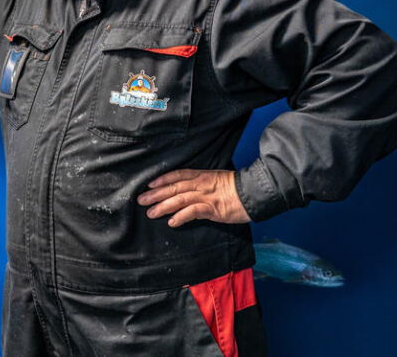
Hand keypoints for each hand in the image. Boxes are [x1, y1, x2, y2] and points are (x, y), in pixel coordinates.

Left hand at [136, 169, 251, 227]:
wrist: (254, 192)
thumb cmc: (237, 188)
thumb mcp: (217, 180)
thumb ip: (203, 184)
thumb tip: (188, 192)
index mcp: (202, 175)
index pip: (177, 174)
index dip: (162, 179)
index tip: (149, 184)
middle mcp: (201, 184)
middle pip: (173, 187)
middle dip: (156, 194)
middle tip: (141, 200)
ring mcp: (206, 196)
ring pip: (179, 199)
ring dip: (163, 206)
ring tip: (151, 213)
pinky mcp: (213, 208)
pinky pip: (193, 212)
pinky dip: (181, 216)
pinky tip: (172, 222)